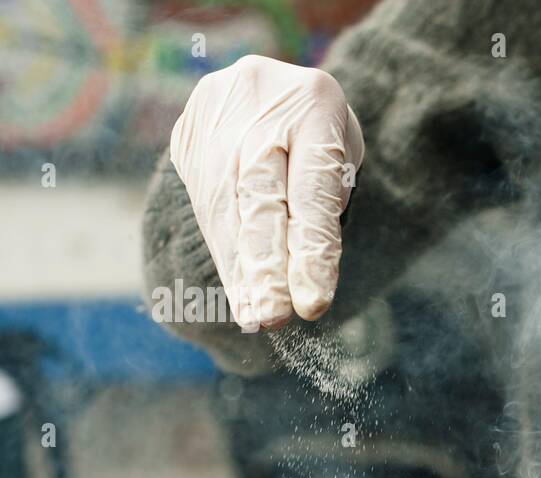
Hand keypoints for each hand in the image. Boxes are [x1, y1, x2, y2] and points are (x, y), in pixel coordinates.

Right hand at [169, 55, 364, 330]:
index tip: (312, 303)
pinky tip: (241, 292)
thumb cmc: (322, 131)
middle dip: (266, 264)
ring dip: (242, 270)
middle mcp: (257, 103)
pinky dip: (228, 254)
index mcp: (314, 103)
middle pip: (260, 197)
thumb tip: (300, 266)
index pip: (311, 187)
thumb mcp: (344, 151)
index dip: (310, 248)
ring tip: (256, 318)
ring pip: (227, 208)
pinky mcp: (185, 138)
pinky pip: (206, 207)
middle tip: (272, 317)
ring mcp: (213, 117)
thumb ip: (325, 199)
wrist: (275, 85)